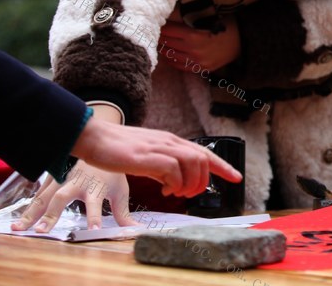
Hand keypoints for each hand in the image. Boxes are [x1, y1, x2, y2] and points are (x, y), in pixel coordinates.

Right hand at [12, 159, 134, 232]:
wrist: (99, 145)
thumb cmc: (110, 174)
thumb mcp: (120, 191)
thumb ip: (123, 214)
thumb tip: (135, 230)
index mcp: (96, 186)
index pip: (95, 204)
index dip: (94, 217)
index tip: (93, 231)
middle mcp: (76, 183)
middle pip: (62, 198)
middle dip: (51, 214)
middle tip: (42, 231)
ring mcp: (61, 180)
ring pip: (43, 196)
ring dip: (30, 213)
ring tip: (17, 229)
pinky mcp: (51, 179)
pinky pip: (37, 194)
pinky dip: (27, 207)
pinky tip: (17, 221)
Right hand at [70, 117, 241, 194]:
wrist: (95, 138)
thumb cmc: (119, 149)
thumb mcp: (148, 157)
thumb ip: (163, 166)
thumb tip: (173, 183)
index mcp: (171, 142)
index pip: (205, 153)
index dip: (222, 166)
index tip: (236, 177)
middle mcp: (169, 142)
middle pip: (202, 159)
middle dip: (203, 181)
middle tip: (188, 195)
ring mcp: (159, 148)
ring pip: (192, 162)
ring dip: (189, 183)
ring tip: (176, 194)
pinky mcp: (146, 157)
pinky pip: (172, 169)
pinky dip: (174, 183)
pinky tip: (164, 190)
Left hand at [159, 12, 239, 72]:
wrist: (243, 41)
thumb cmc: (226, 24)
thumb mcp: (208, 16)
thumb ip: (190, 16)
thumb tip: (170, 12)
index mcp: (193, 35)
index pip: (167, 30)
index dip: (161, 25)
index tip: (157, 21)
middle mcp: (192, 50)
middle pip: (167, 43)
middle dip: (160, 36)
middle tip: (154, 30)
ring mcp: (196, 61)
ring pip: (170, 55)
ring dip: (163, 48)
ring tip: (159, 41)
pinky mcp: (201, 68)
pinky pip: (179, 66)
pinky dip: (171, 60)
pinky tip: (167, 54)